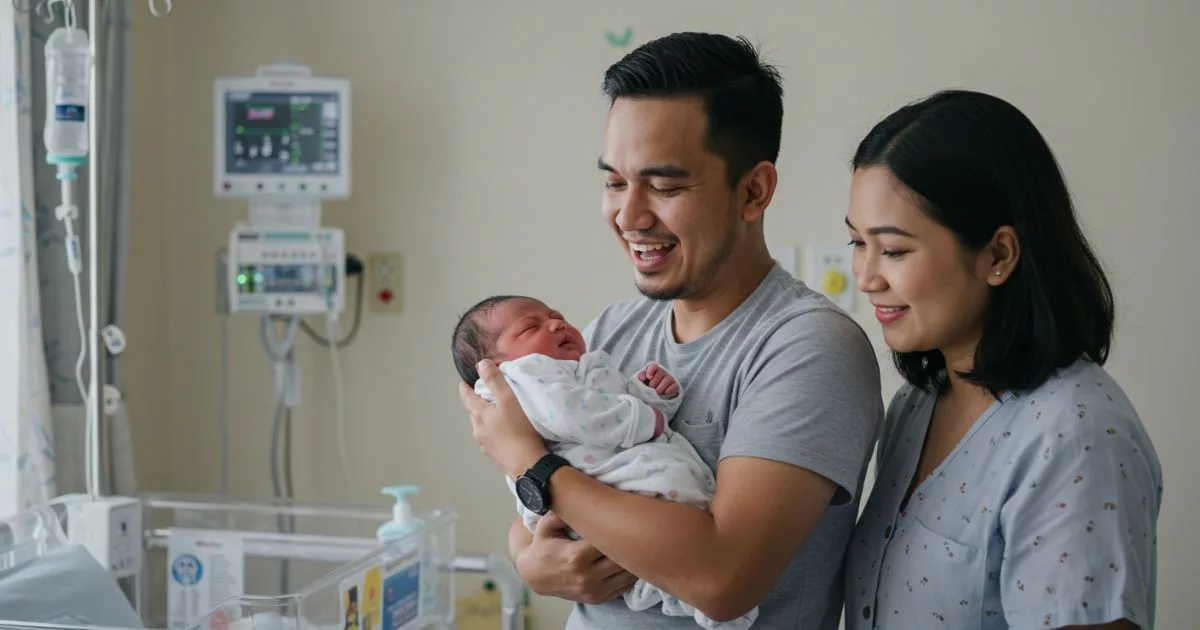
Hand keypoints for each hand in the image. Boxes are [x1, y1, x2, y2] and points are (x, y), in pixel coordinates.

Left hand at [459, 359, 547, 476]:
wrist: (528, 463)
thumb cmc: (519, 429)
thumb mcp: (509, 399)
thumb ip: (495, 381)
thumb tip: (480, 364)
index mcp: (480, 415)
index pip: (467, 398)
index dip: (465, 389)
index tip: (462, 384)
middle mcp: (478, 430)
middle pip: (474, 414)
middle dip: (477, 405)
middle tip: (484, 398)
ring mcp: (486, 446)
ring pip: (482, 428)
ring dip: (486, 421)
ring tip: (497, 416)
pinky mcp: (495, 457)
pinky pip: (491, 440)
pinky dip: (495, 434)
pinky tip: (504, 435)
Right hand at [516, 512, 637, 604]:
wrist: (535, 575)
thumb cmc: (543, 546)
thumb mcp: (546, 526)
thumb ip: (562, 512)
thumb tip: (579, 497)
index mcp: (576, 556)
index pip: (608, 541)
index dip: (618, 529)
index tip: (623, 518)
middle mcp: (587, 576)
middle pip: (621, 558)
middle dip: (629, 544)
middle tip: (635, 528)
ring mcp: (593, 591)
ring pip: (627, 575)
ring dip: (632, 560)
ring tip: (635, 543)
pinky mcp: (598, 599)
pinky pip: (624, 587)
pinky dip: (629, 575)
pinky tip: (628, 560)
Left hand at [637, 362, 678, 397]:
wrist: (655, 395)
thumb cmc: (647, 386)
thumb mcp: (641, 381)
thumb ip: (641, 376)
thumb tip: (643, 377)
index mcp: (653, 368)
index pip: (653, 366)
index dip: (651, 370)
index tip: (649, 377)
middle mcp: (662, 371)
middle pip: (660, 373)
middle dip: (653, 383)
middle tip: (650, 388)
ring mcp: (670, 378)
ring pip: (667, 379)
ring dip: (660, 388)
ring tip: (656, 393)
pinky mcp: (675, 385)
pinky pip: (673, 387)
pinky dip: (667, 391)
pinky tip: (663, 394)